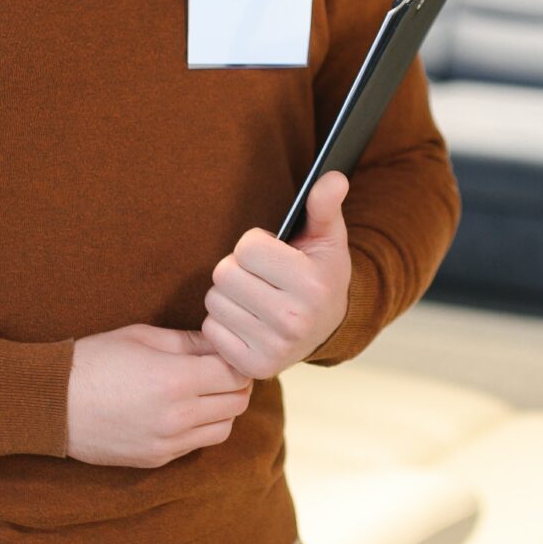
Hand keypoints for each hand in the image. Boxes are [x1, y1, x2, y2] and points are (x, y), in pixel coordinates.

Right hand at [63, 324, 253, 467]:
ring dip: (223, 409)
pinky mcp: (156, 459)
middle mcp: (178, 416)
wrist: (50, 404)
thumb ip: (188, 342)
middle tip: (221, 369)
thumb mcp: (142, 337)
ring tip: (204, 390)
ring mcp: (168, 443)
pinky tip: (182, 410)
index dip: (238, 360)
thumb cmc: (93, 361)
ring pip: (223, 429)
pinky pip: (196, 444)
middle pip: (237, 403)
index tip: (229, 352)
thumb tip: (222, 344)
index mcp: (176, 379)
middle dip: (236, 384)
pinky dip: (200, 428)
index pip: (236, 373)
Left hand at [199, 170, 351, 380]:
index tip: (274, 255)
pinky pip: (211, 330)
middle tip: (261, 278)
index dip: (256, 245)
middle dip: (238, 269)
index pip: (247, 247)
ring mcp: (274, 347)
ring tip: (255, 299)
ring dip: (228, 296)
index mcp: (311, 284)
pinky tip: (248, 322)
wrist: (328, 327)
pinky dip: (223, 324)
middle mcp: (294, 319)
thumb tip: (332, 176)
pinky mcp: (254, 367)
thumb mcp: (328, 237)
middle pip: (224, 273)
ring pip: (214, 301)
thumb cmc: (320, 273)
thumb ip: (324, 204)